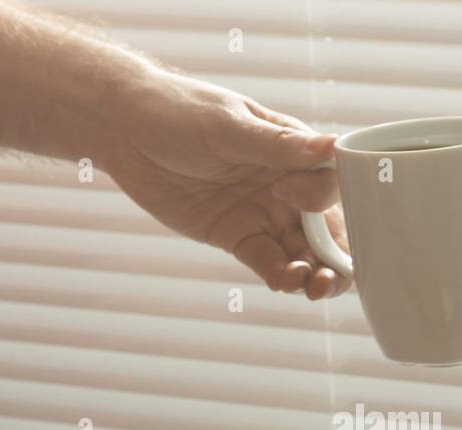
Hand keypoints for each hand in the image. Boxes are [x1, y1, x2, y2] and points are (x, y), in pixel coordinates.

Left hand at [102, 69, 350, 299]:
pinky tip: (282, 283)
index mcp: (293, 152)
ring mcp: (262, 213)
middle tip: (330, 279)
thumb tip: (332, 145)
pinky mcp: (237, 236)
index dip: (321, 200)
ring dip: (311, 273)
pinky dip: (279, 275)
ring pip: (301, 252)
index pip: (330, 185)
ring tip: (307, 287)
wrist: (126, 130)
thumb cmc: (179, 111)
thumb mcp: (230, 125)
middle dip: (335, 258)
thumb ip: (280, 145)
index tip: (285, 194)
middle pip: (326, 230)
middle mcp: (285, 186)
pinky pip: (267, 262)